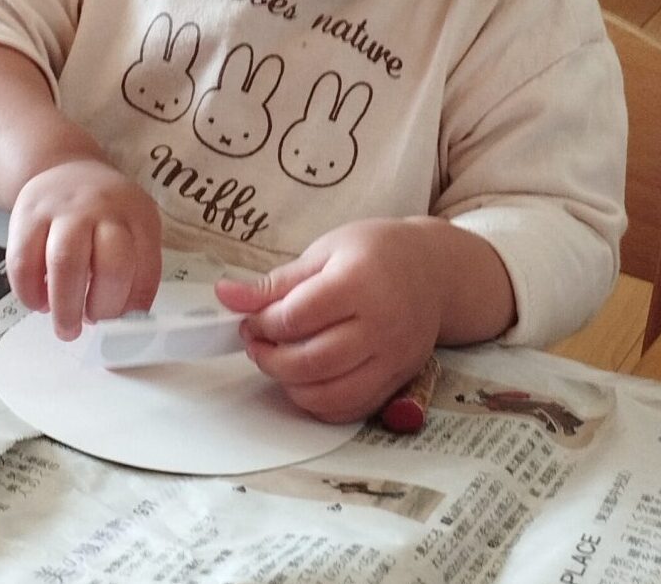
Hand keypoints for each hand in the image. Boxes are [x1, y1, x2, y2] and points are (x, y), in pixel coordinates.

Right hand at [7, 158, 161, 340]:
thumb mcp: (131, 224)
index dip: (134, 303)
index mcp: (138, 214)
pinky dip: (30, 292)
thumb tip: (125, 320)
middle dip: (103, 307)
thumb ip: (133, 266)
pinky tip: (39, 303)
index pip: (146, 266)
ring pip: (66, 263)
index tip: (121, 324)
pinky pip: (24, 262)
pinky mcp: (27, 215)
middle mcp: (104, 208)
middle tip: (92, 325)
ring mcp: (65, 210)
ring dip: (66, 306)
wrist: (64, 168)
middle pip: (111, 265)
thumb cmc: (102, 212)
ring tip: (67, 329)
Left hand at [214, 219, 444, 423]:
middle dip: (269, 358)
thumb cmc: (376, 252)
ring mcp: (392, 358)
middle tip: (257, 342)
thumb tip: (227, 296)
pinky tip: (308, 380)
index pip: (295, 318)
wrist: (434, 269)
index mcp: (358, 282)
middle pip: (310, 362)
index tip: (250, 317)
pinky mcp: (398, 379)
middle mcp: (380, 325)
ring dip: (290, 385)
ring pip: (329, 395)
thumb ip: (276, 282)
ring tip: (280, 360)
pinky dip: (321, 403)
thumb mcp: (325, 251)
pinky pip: (353, 409)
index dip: (261, 323)